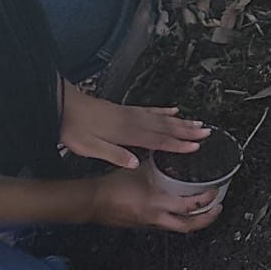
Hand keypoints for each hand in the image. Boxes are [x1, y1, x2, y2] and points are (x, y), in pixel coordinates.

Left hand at [61, 82, 209, 169]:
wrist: (63, 106)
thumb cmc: (74, 129)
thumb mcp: (88, 148)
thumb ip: (114, 155)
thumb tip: (135, 163)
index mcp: (126, 133)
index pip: (157, 140)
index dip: (177, 144)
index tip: (196, 146)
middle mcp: (132, 121)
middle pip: (165, 127)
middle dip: (187, 131)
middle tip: (207, 132)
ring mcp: (130, 113)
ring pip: (161, 118)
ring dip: (181, 121)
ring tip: (198, 123)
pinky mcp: (125, 110)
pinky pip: (150, 109)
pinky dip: (163, 111)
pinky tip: (173, 111)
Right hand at [90, 162, 224, 231]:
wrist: (93, 201)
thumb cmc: (113, 185)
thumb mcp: (140, 170)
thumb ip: (158, 164)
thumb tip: (173, 154)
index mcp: (157, 203)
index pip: (189, 206)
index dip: (205, 200)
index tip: (214, 191)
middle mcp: (156, 218)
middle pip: (188, 226)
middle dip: (206, 219)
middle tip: (217, 208)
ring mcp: (150, 224)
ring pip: (178, 227)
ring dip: (193, 221)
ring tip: (204, 210)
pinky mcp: (144, 225)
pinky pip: (167, 224)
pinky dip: (178, 219)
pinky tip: (181, 210)